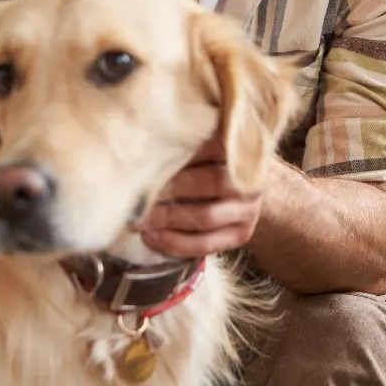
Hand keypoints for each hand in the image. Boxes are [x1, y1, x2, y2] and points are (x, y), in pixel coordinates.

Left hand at [136, 138, 263, 257]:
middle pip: (209, 182)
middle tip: (135, 195)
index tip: (146, 158)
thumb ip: (183, 143)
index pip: (212, 147)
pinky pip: (206, 244)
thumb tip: (143, 141)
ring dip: (168, 219)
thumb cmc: (209, 162)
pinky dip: (175, 243)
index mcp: (238, 148)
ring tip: (138, 220)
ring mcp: (249, 209)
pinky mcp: (241, 234)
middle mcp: (249, 178)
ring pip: (206, 216)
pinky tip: (151, 238)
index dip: (180, 153)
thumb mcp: (201, 146)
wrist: (242, 188)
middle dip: (169, 189)